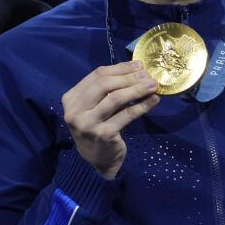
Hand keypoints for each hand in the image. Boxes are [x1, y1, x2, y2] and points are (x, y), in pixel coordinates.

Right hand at [62, 61, 159, 179]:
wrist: (97, 159)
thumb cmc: (98, 127)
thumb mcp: (95, 107)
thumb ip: (108, 89)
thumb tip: (136, 69)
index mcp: (71, 99)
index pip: (96, 75)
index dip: (120, 68)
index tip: (138, 65)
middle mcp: (75, 110)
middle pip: (104, 84)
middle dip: (129, 77)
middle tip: (148, 75)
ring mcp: (87, 123)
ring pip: (116, 98)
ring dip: (137, 89)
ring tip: (153, 85)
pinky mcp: (103, 134)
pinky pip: (127, 115)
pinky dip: (142, 106)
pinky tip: (154, 100)